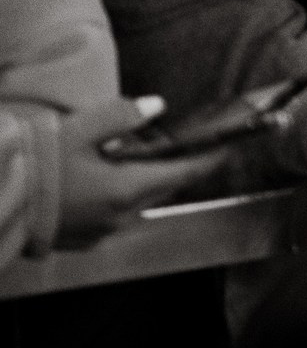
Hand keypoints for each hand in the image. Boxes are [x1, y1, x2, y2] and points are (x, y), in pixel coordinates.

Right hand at [53, 96, 230, 248]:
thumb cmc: (36, 165)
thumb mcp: (79, 128)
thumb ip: (122, 115)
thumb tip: (157, 107)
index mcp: (126, 189)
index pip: (184, 173)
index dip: (210, 158)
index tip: (229, 145)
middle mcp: (119, 217)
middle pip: (163, 189)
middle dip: (179, 168)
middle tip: (187, 146)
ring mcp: (98, 233)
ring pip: (138, 203)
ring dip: (145, 182)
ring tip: (142, 157)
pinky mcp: (78, 240)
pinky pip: (113, 215)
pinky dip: (120, 196)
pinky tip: (106, 178)